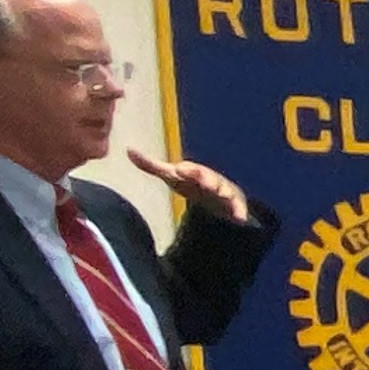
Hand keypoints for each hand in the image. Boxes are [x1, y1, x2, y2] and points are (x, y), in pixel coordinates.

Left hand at [126, 146, 250, 221]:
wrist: (217, 199)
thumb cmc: (193, 185)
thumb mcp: (172, 176)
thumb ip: (151, 165)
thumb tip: (128, 150)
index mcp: (195, 173)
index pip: (191, 169)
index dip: (187, 170)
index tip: (180, 169)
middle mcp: (212, 180)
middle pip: (209, 177)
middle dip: (206, 177)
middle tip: (203, 180)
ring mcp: (225, 193)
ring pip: (225, 191)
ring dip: (223, 191)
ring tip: (222, 193)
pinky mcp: (235, 206)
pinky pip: (238, 209)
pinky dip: (240, 213)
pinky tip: (239, 219)